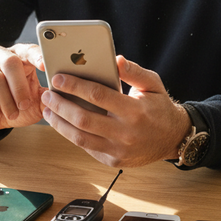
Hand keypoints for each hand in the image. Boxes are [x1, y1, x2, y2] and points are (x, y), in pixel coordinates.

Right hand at [0, 43, 45, 133]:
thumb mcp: (35, 103)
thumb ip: (47, 98)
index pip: (29, 50)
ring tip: (13, 114)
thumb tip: (60, 95)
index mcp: (20, 56)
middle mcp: (0, 56)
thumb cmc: (16, 105)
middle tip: (25, 105)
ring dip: (6, 100)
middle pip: (11, 63)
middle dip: (20, 87)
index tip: (45, 67)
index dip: (37, 56)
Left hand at [40, 55, 191, 167]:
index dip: (75, 86)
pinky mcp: (113, 161)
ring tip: (48, 110)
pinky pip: (86, 147)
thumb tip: (115, 59)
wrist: (173, 138)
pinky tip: (62, 123)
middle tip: (47, 94)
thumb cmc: (160, 107)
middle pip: (83, 119)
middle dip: (60, 105)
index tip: (58, 78)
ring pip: (80, 137)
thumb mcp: (152, 84)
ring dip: (59, 123)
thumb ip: (133, 71)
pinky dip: (70, 135)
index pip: (98, 96)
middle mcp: (126, 133)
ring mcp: (118, 150)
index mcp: (135, 111)